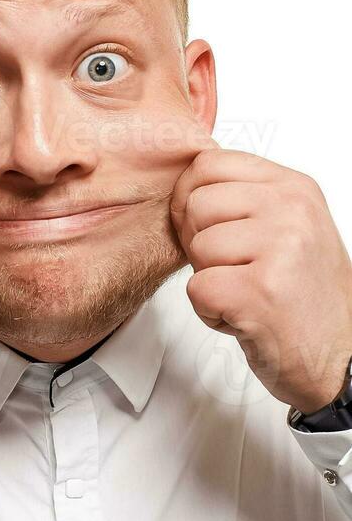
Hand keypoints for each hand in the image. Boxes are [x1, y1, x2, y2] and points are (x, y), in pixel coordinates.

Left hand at [170, 145, 351, 413]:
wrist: (341, 356)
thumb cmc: (303, 294)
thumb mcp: (286, 226)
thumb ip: (242, 198)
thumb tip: (184, 181)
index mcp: (294, 187)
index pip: (207, 164)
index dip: (190, 198)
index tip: (210, 226)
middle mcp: (292, 210)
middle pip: (195, 204)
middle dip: (200, 242)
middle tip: (237, 269)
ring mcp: (280, 248)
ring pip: (196, 247)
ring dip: (209, 278)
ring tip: (247, 292)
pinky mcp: (260, 291)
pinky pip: (197, 288)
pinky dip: (210, 311)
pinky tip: (244, 315)